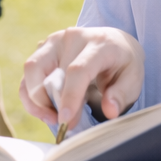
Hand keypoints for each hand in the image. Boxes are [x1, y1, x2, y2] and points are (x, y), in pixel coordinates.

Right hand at [20, 26, 143, 125]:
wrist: (114, 42)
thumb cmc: (123, 64)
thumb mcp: (133, 80)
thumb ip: (121, 95)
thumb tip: (110, 111)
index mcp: (99, 43)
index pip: (77, 70)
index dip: (69, 97)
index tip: (65, 120)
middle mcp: (73, 37)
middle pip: (49, 71)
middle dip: (51, 103)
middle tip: (64, 124)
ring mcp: (55, 40)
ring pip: (31, 69)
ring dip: (36, 99)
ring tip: (51, 118)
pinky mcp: (43, 48)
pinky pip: (28, 73)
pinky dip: (30, 95)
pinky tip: (43, 110)